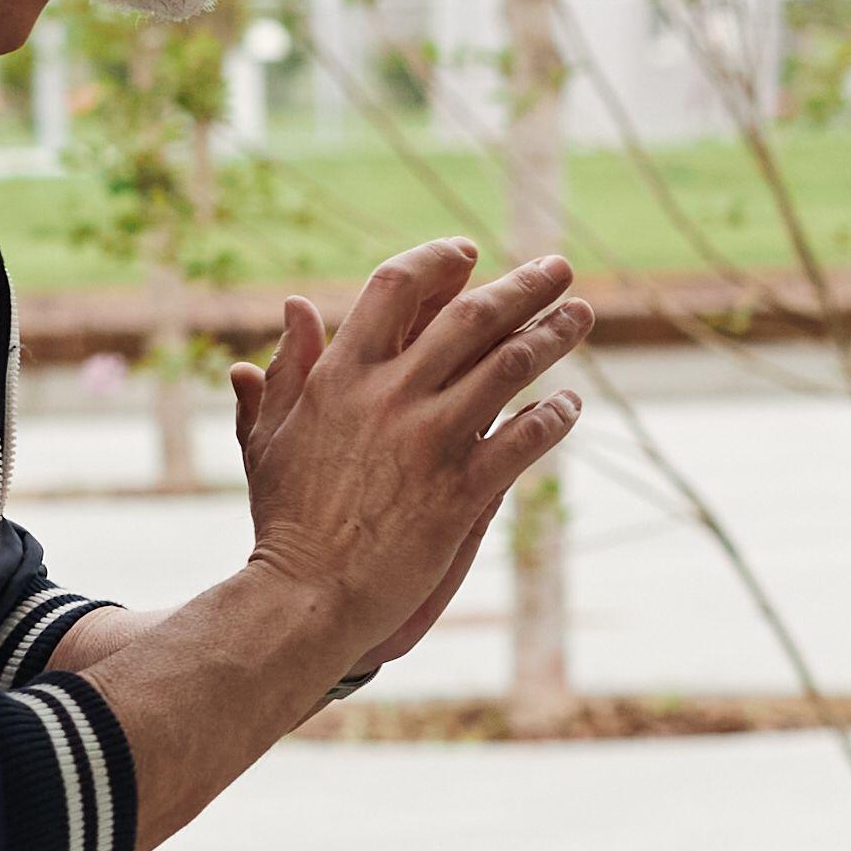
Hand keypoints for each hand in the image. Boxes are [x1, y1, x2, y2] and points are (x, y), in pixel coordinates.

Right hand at [229, 236, 585, 678]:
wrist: (306, 596)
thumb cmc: (285, 520)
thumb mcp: (269, 436)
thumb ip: (286, 369)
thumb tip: (295, 307)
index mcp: (341, 375)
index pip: (396, 286)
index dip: (438, 262)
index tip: (470, 254)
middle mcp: (390, 395)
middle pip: (471, 316)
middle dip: (523, 286)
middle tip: (560, 267)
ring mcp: (430, 439)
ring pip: (510, 366)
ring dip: (553, 335)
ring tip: (581, 315)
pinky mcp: (462, 490)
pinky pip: (525, 438)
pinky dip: (554, 416)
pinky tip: (570, 405)